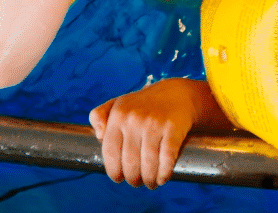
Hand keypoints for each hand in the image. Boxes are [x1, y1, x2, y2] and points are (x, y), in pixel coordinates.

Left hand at [89, 78, 214, 187]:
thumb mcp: (119, 104)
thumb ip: (99, 116)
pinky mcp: (173, 128)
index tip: (119, 178)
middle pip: (130, 163)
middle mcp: (135, 118)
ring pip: (148, 164)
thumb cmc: (145, 105)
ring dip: (149, 180)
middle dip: (133, 179)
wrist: (178, 94)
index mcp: (118, 114)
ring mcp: (154, 123)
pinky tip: (162, 178)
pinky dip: (164, 173)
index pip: (110, 153)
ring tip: (150, 182)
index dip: (114, 172)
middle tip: (137, 181)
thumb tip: (99, 136)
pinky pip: (167, 158)